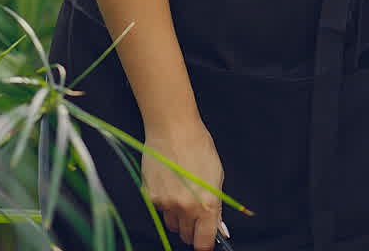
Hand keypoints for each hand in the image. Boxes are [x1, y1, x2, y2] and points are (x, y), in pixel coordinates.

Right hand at [142, 121, 224, 250]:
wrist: (173, 129)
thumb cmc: (197, 147)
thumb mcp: (217, 177)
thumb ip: (217, 206)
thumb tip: (218, 228)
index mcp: (205, 203)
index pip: (203, 242)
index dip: (205, 244)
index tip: (206, 241)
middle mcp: (184, 207)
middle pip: (187, 235)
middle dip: (192, 228)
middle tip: (196, 212)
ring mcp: (165, 203)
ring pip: (172, 224)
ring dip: (178, 217)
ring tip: (182, 193)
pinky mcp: (150, 197)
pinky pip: (159, 210)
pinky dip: (165, 203)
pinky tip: (170, 184)